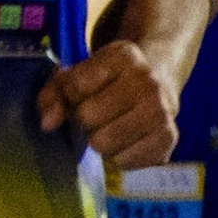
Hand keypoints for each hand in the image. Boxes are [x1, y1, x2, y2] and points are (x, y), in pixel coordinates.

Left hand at [38, 38, 181, 170]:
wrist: (159, 85)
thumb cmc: (109, 82)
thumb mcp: (77, 75)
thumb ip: (52, 95)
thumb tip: (48, 124)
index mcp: (124, 56)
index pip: (75, 87)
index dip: (70, 96)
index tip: (83, 93)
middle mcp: (148, 81)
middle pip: (88, 116)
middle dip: (85, 120)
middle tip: (97, 114)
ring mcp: (162, 111)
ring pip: (104, 142)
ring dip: (100, 140)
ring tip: (111, 128)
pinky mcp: (169, 138)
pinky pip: (124, 161)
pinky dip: (119, 156)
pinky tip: (126, 142)